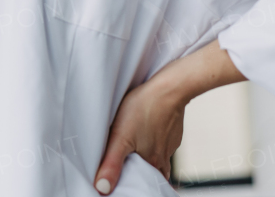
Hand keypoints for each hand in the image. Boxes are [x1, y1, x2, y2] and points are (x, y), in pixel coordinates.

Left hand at [94, 75, 185, 192]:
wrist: (170, 88)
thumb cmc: (143, 109)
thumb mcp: (120, 137)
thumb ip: (111, 164)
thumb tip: (102, 189)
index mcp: (153, 162)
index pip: (147, 183)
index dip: (137, 184)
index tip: (128, 184)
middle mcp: (164, 155)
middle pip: (154, 172)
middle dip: (144, 174)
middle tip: (132, 171)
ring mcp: (170, 141)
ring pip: (159, 156)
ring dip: (150, 157)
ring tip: (137, 153)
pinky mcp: (172, 128)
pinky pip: (163, 140)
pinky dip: (155, 140)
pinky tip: (147, 131)